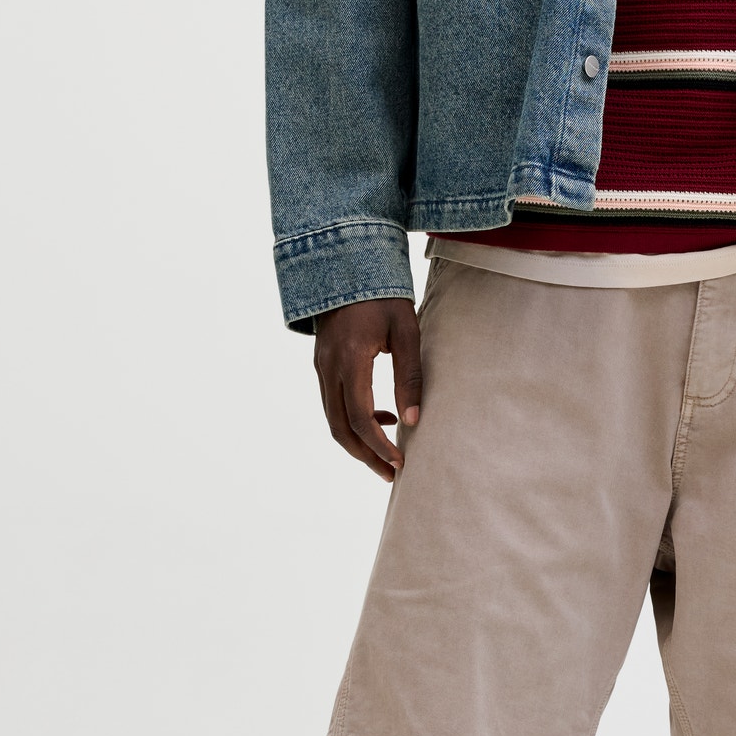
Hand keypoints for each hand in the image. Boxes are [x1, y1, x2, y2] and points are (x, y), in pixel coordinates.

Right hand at [313, 297, 422, 478]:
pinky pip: (333, 404)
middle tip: (391, 474)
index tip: (401, 463)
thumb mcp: (406, 332)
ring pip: (333, 420)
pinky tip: (383, 419)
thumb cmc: (384, 295)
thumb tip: (414, 421)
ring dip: (358, 443)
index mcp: (351, 359)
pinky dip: (353, 421)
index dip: (380, 447)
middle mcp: (329, 367)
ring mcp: (321, 366)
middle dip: (366, 456)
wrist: (347, 261)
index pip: (361, 419)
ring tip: (387, 457)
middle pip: (341, 428)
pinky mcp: (322, 364)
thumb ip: (410, 376)